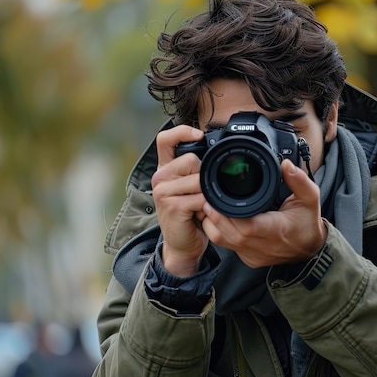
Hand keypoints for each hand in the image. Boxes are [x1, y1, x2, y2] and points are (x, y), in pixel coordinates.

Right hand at [151, 125, 208, 276]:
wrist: (182, 243)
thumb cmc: (190, 214)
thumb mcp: (193, 188)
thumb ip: (197, 171)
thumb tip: (216, 154)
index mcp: (165, 169)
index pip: (166, 139)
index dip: (182, 132)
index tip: (199, 135)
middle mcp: (160, 177)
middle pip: (191, 160)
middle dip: (204, 176)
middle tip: (202, 194)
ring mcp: (163, 191)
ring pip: (197, 179)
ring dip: (207, 194)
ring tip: (201, 205)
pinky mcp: (172, 205)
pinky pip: (200, 197)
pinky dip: (207, 205)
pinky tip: (202, 213)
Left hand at [201, 159, 326, 267]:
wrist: (310, 249)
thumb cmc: (307, 222)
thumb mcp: (310, 198)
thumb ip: (298, 180)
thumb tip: (286, 164)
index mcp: (277, 230)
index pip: (247, 227)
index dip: (227, 214)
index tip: (218, 199)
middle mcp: (263, 246)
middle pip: (228, 234)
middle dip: (214, 215)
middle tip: (207, 197)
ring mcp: (254, 255)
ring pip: (223, 241)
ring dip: (213, 224)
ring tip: (210, 205)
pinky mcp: (249, 259)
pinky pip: (227, 247)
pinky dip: (220, 232)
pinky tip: (220, 218)